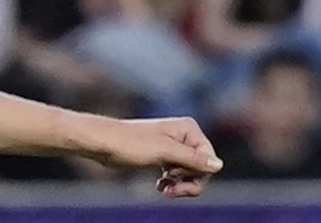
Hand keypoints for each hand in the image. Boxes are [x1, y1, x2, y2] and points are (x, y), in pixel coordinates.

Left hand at [80, 116, 220, 197]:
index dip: (198, 175)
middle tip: (173, 191)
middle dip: (190, 182)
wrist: (101, 143)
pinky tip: (161, 187)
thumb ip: (192, 158)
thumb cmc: (130, 143)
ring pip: (190, 173)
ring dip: (180, 184)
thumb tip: (218, 165)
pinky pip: (177, 174)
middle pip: (202, 168)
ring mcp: (173, 146)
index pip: (210, 160)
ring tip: (165, 189)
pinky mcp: (162, 156)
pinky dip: (172, 182)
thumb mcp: (164, 152)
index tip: (178, 180)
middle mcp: (183, 135)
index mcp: (188, 129)